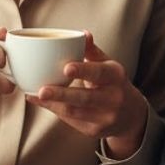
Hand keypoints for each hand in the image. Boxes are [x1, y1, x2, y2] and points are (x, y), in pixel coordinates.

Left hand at [26, 32, 146, 158]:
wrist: (130, 115)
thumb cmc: (113, 83)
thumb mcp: (108, 65)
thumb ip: (92, 51)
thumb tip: (82, 33)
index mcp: (116, 77)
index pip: (99, 73)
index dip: (83, 70)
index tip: (66, 67)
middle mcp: (114, 99)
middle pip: (85, 98)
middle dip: (61, 95)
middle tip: (41, 91)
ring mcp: (105, 117)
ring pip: (74, 112)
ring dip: (52, 103)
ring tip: (34, 94)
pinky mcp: (94, 131)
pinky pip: (71, 120)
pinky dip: (55, 110)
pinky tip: (41, 102)